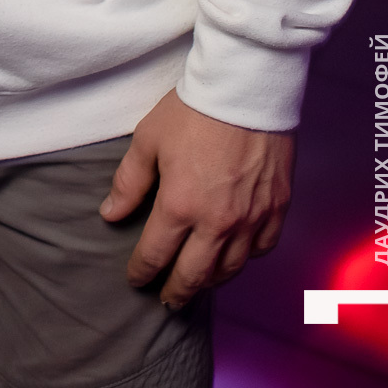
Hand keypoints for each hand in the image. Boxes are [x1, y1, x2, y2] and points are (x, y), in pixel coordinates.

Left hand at [101, 89, 294, 307]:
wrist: (246, 87)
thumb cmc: (193, 109)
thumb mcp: (148, 139)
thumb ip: (129, 183)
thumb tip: (110, 215)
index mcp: (180, 206)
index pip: (155, 255)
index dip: (141, 271)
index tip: (135, 278)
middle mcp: (218, 223)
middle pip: (194, 275)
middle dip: (176, 291)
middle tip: (166, 300)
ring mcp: (251, 219)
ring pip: (229, 269)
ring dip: (210, 282)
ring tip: (197, 284)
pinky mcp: (277, 208)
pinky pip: (261, 249)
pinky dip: (245, 258)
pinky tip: (235, 256)